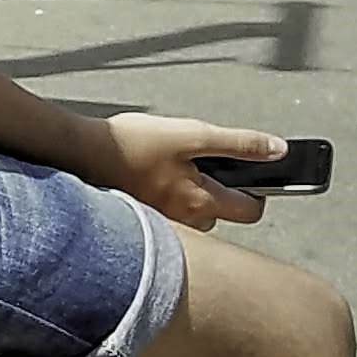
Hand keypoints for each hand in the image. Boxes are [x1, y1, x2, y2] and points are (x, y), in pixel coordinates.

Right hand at [82, 111, 279, 231]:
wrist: (80, 152)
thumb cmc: (131, 144)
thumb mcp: (193, 134)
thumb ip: (239, 143)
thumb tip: (277, 150)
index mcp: (200, 202)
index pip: (250, 211)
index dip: (258, 191)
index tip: (249, 173)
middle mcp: (183, 221)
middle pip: (219, 215)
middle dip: (218, 192)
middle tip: (202, 163)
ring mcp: (160, 222)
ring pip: (192, 215)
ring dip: (191, 195)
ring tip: (173, 167)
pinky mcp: (140, 217)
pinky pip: (167, 213)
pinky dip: (168, 197)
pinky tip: (153, 175)